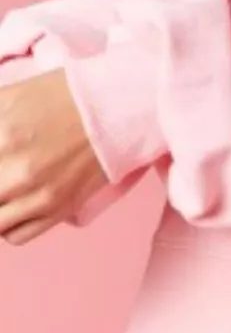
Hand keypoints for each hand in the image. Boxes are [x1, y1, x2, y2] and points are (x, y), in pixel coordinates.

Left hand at [0, 68, 109, 244]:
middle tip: (1, 169)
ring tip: (3, 188)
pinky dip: (4, 226)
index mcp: (2, 137)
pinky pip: (14, 236)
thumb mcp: (6, 97)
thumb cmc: (61, 96)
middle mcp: (15, 171)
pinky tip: (9, 205)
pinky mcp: (57, 210)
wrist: (116, 108)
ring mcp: (37, 195)